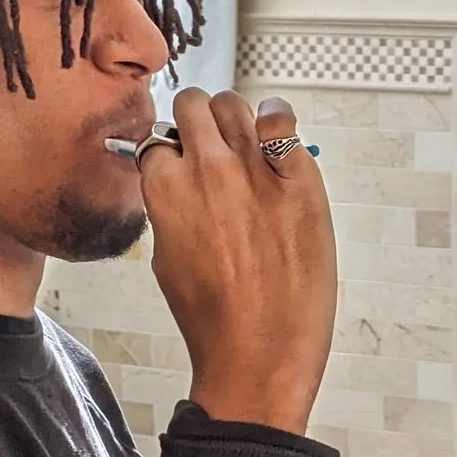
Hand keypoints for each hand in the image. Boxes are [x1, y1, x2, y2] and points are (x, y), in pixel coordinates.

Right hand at [140, 90, 337, 434]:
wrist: (260, 353)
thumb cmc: (213, 318)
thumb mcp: (167, 258)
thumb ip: (168, 208)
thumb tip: (177, 181)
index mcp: (164, 189)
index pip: (158, 137)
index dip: (171, 150)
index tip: (183, 159)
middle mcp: (207, 168)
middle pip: (194, 104)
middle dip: (199, 121)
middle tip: (213, 144)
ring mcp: (254, 169)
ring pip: (234, 104)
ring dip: (235, 119)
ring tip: (247, 146)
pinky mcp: (298, 177)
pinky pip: (281, 119)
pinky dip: (277, 120)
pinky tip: (277, 141)